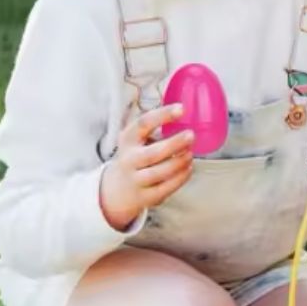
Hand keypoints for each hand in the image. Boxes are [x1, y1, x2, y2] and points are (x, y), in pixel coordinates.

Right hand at [99, 103, 194, 229]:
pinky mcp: (145, 197)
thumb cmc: (133, 158)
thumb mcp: (136, 140)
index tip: (181, 109)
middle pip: (153, 153)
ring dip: (179, 162)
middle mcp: (129, 160)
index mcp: (128, 139)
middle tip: (191, 135)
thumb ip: (154, 129)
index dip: (163, 115)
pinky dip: (180, 177)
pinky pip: (166, 188)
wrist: (115, 190)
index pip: (144, 124)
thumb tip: (184, 114)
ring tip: (190, 154)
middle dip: (175, 144)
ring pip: (160, 172)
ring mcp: (136, 180)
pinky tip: (188, 168)